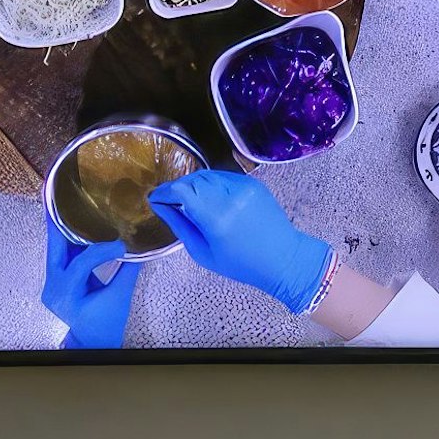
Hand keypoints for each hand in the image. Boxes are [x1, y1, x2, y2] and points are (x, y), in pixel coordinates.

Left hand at [41, 208, 136, 347]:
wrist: (93, 341)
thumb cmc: (106, 324)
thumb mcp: (119, 298)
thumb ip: (127, 272)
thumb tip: (137, 249)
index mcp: (66, 294)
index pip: (81, 264)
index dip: (101, 251)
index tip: (121, 245)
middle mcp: (53, 286)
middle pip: (54, 248)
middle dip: (56, 221)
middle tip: (54, 196)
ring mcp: (52, 283)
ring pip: (56, 249)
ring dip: (61, 227)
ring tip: (61, 203)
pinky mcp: (57, 280)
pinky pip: (61, 256)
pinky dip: (68, 240)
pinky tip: (71, 223)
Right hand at [149, 168, 331, 312]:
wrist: (284, 259)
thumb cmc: (243, 264)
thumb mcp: (202, 252)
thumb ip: (179, 225)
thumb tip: (160, 205)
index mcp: (217, 219)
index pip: (181, 190)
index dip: (164, 192)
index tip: (155, 198)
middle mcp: (231, 198)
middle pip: (192, 179)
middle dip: (177, 187)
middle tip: (171, 200)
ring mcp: (245, 188)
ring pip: (207, 174)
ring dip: (193, 184)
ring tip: (190, 201)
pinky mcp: (253, 184)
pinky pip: (223, 176)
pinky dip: (211, 183)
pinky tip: (210, 198)